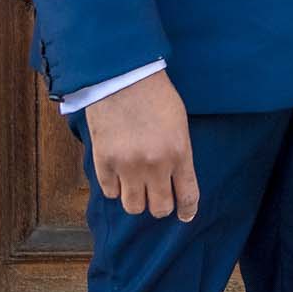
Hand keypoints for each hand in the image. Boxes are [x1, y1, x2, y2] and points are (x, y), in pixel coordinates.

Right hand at [83, 71, 197, 221]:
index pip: (188, 196)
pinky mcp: (104, 163)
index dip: (187, 211)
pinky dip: (115, 187)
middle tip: (157, 196)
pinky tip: (118, 174)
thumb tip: (175, 178)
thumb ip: (178, 152)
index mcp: (179, 153)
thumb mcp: (179, 123)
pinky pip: (110, 192)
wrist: (122, 76)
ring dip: (136, 200)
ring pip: (133, 207)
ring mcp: (128, 166)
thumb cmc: (155, 94)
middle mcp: (155, 165)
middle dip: (160, 205)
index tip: (184, 215)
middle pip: (160, 208)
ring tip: (136, 186)